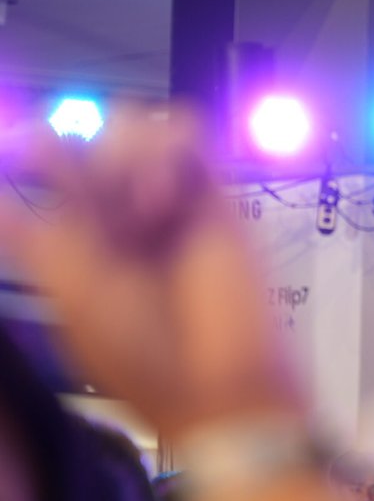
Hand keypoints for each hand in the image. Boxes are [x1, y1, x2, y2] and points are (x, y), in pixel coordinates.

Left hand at [0, 104, 301, 436]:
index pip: (54, 166)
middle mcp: (121, 210)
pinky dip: (172, 148)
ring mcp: (170, 199)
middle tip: (108, 211)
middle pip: (96, 138)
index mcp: (80, 233)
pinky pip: (188, 134)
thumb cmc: (139, 348)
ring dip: (132, 153)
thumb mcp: (71, 294)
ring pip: (138, 125)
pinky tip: (169, 197)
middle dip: (94, 161)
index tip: (31, 155)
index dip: (41, 151)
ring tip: (149, 208)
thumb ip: (35, 236)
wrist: (216, 376)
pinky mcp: (215, 193)